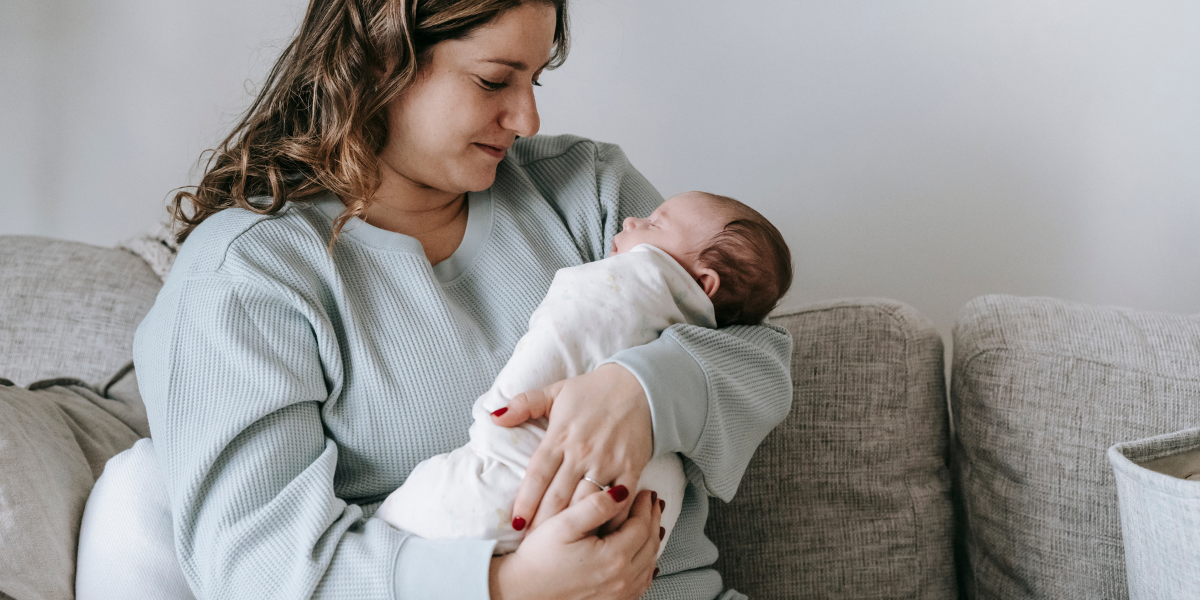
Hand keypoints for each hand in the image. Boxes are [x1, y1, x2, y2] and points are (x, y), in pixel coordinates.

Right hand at [489, 487, 662, 599]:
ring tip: (653, 523)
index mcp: (613, 557)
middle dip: (654, 520)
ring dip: (653, 541)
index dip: (646, 506)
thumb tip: (622, 492)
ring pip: (649, 564)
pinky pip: (640, 583)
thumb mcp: (564, 524)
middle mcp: (621, 579)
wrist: (522, 591)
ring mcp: (618, 594)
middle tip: (653, 502)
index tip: (646, 492)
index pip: (642, 526)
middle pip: (650, 544)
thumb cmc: (539, 558)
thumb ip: (595, 506)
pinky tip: (645, 558)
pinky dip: (647, 565)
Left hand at [492, 363, 653, 530]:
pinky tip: (600, 535)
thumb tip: (494, 416)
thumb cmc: (594, 391)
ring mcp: (607, 461)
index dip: (525, 502)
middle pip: (558, 496)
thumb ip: (524, 404)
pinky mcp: (631, 468)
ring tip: (562, 547)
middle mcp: (581, 451)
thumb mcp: (556, 391)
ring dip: (573, 526)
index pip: (537, 475)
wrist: (640, 385)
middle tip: (533, 546)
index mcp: (560, 435)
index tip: (516, 524)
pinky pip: (619, 501)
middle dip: (544, 523)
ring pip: (585, 502)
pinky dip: (610, 519)